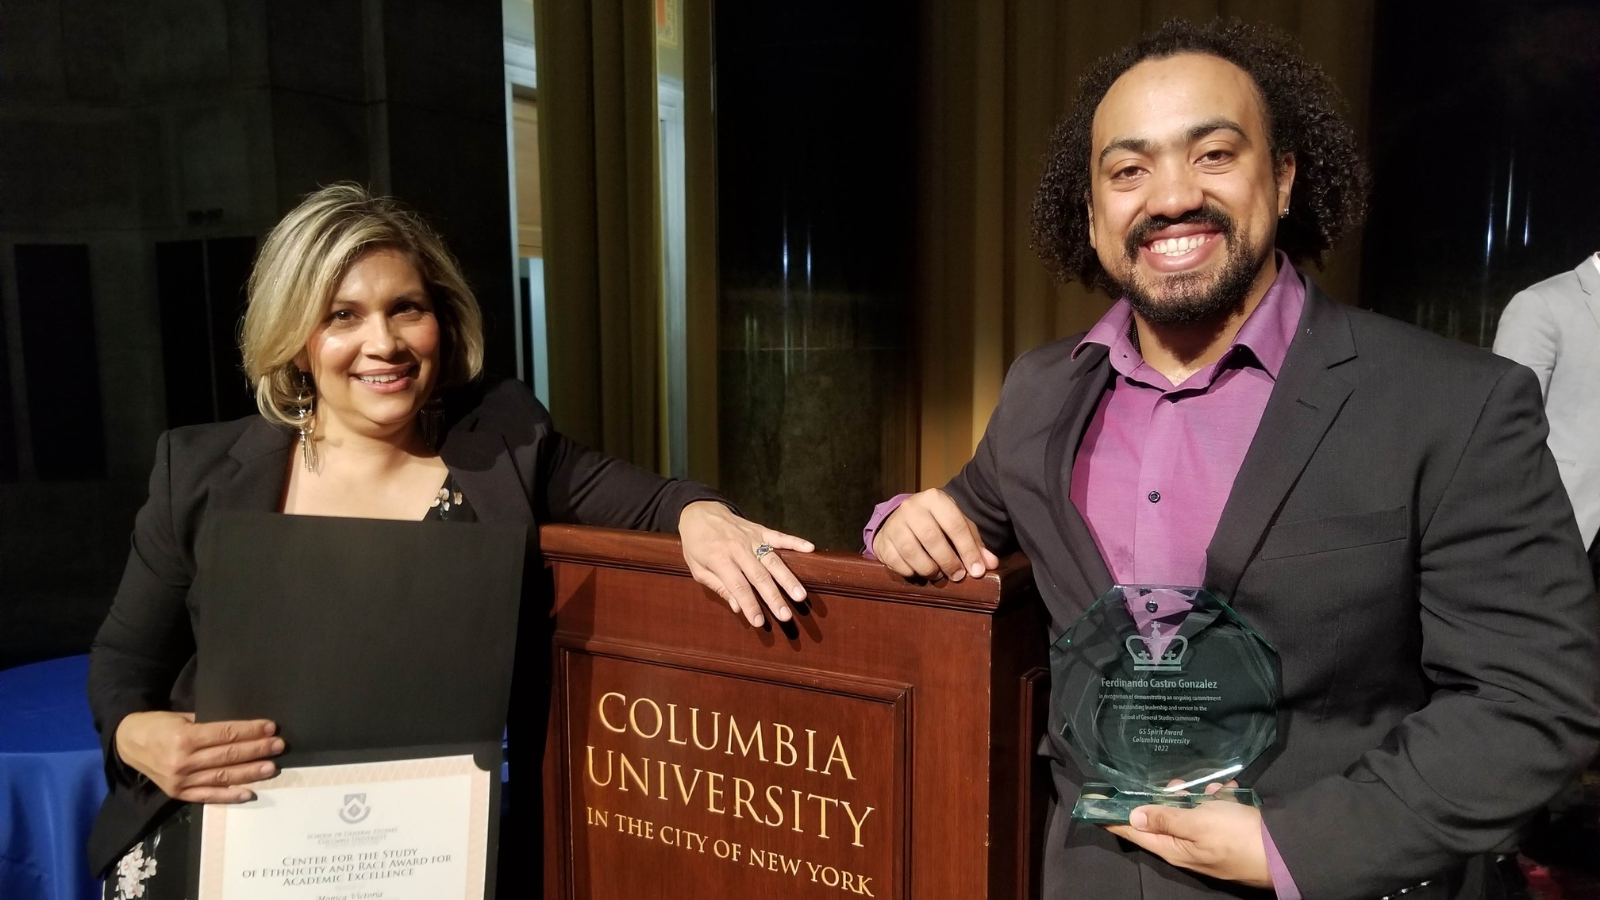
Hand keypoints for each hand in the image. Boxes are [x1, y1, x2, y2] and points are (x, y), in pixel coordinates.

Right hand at [114, 710, 283, 802]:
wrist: (128, 744)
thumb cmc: (159, 725)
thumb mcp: (181, 717)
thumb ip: (208, 724)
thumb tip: (241, 728)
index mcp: (185, 738)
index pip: (225, 735)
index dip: (250, 731)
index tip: (270, 727)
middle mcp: (184, 761)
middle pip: (228, 755)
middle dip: (257, 750)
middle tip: (279, 745)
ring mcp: (181, 781)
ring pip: (223, 776)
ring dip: (250, 772)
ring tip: (271, 767)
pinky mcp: (179, 794)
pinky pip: (208, 796)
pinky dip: (230, 795)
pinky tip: (249, 793)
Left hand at [678, 501, 813, 626]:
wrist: (699, 512)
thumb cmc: (697, 545)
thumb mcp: (698, 569)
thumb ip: (718, 587)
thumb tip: (737, 607)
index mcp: (720, 559)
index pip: (738, 586)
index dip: (749, 605)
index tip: (759, 622)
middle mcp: (738, 548)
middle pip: (759, 576)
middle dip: (773, 597)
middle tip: (786, 616)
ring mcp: (751, 538)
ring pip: (773, 560)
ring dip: (787, 579)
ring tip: (800, 595)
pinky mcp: (760, 530)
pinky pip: (780, 536)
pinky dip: (795, 542)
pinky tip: (810, 549)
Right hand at [872, 489, 999, 581]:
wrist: (903, 518)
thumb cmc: (937, 523)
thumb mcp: (958, 526)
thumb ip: (975, 544)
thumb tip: (990, 564)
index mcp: (934, 499)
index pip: (955, 525)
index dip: (968, 550)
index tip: (977, 571)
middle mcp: (911, 507)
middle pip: (932, 538)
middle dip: (948, 561)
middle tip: (958, 576)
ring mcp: (894, 523)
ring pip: (911, 551)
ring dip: (929, 569)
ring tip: (938, 574)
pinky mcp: (882, 540)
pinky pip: (896, 562)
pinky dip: (910, 571)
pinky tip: (919, 571)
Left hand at [1102, 789, 1270, 887]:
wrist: (1285, 851)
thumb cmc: (1237, 835)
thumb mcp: (1197, 822)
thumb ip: (1165, 818)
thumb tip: (1134, 815)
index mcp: (1174, 848)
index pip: (1135, 831)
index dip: (1115, 816)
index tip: (1095, 803)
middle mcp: (1187, 848)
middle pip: (1162, 819)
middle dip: (1167, 797)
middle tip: (1178, 784)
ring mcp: (1208, 843)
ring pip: (1190, 813)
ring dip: (1198, 796)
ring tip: (1214, 789)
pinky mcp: (1226, 835)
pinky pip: (1213, 813)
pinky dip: (1219, 800)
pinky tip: (1229, 790)